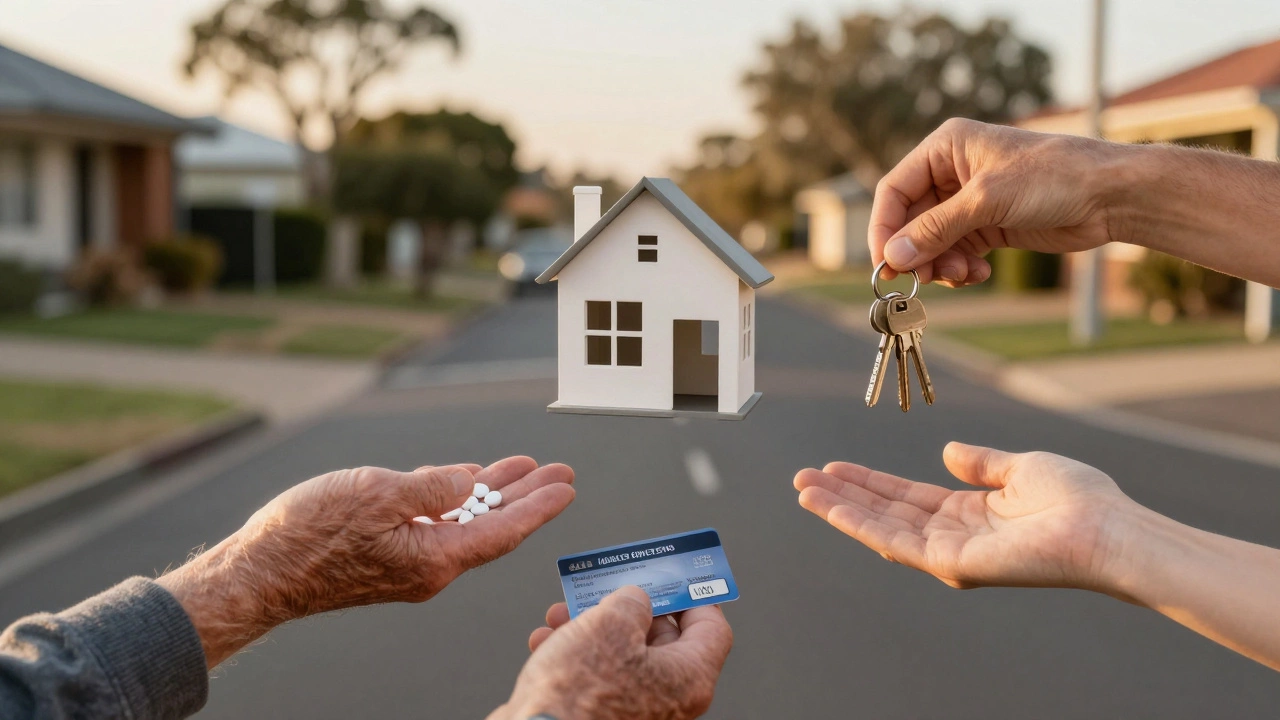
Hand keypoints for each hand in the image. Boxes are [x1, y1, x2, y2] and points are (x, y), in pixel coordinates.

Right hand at [159, 456, 574, 666]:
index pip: (504, 531)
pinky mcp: (388, 554)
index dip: (539, 506)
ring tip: (523, 468)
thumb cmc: (311, 535)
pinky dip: (455, 500)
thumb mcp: (378, 495)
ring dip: (493, 493)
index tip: (567, 486)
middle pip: (493, 526)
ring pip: (465, 522)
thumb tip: (469, 481)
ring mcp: (409, 562)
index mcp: (436, 558)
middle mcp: (430, 566)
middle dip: (527, 496)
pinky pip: (436, 523)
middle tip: (559, 471)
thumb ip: (432, 487)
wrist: (260, 572)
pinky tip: (468, 481)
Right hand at [491, 587, 733, 719]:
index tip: (676, 578)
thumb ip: (631, 601)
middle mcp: (668, 700)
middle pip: (660, 638)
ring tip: (563, 612)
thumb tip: (633, 599)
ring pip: (619, 654)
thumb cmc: (579, 695)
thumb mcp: (611, 622)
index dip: (693, 597)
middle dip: (627, 607)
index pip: (711, 629)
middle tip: (608, 587)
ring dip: (589, 626)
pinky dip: (572, 654)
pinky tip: (547, 640)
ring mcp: (635, 710)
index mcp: (688, 678)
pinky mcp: (602, 716)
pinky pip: (595, 676)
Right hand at [793, 442, 1141, 592]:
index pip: (905, 498)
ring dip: (839, 508)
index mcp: (971, 513)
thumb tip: (948, 451)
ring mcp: (950, 553)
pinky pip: (894, 541)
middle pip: (884, 512)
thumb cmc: (1078, 500)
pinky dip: (858, 522)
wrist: (1105, 528)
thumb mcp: (1021, 468)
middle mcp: (954, 536)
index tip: (834, 467)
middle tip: (802, 478)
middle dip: (842, 495)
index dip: (868, 482)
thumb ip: (981, 462)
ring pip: (880, 528)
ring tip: (802, 490)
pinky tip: (832, 505)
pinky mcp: (950, 562)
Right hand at [870, 119, 1126, 285]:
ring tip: (964, 274)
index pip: (895, 190)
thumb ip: (936, 229)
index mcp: (946, 148)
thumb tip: (894, 256)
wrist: (1111, 195)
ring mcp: (970, 201)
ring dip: (940, 264)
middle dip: (917, 252)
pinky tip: (981, 273)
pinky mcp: (988, 226)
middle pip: (911, 220)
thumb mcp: (987, 200)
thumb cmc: (1054, 177)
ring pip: (932, 241)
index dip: (885, 228)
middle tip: (923, 279)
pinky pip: (956, 252)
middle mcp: (952, 172)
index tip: (886, 264)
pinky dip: (961, 268)